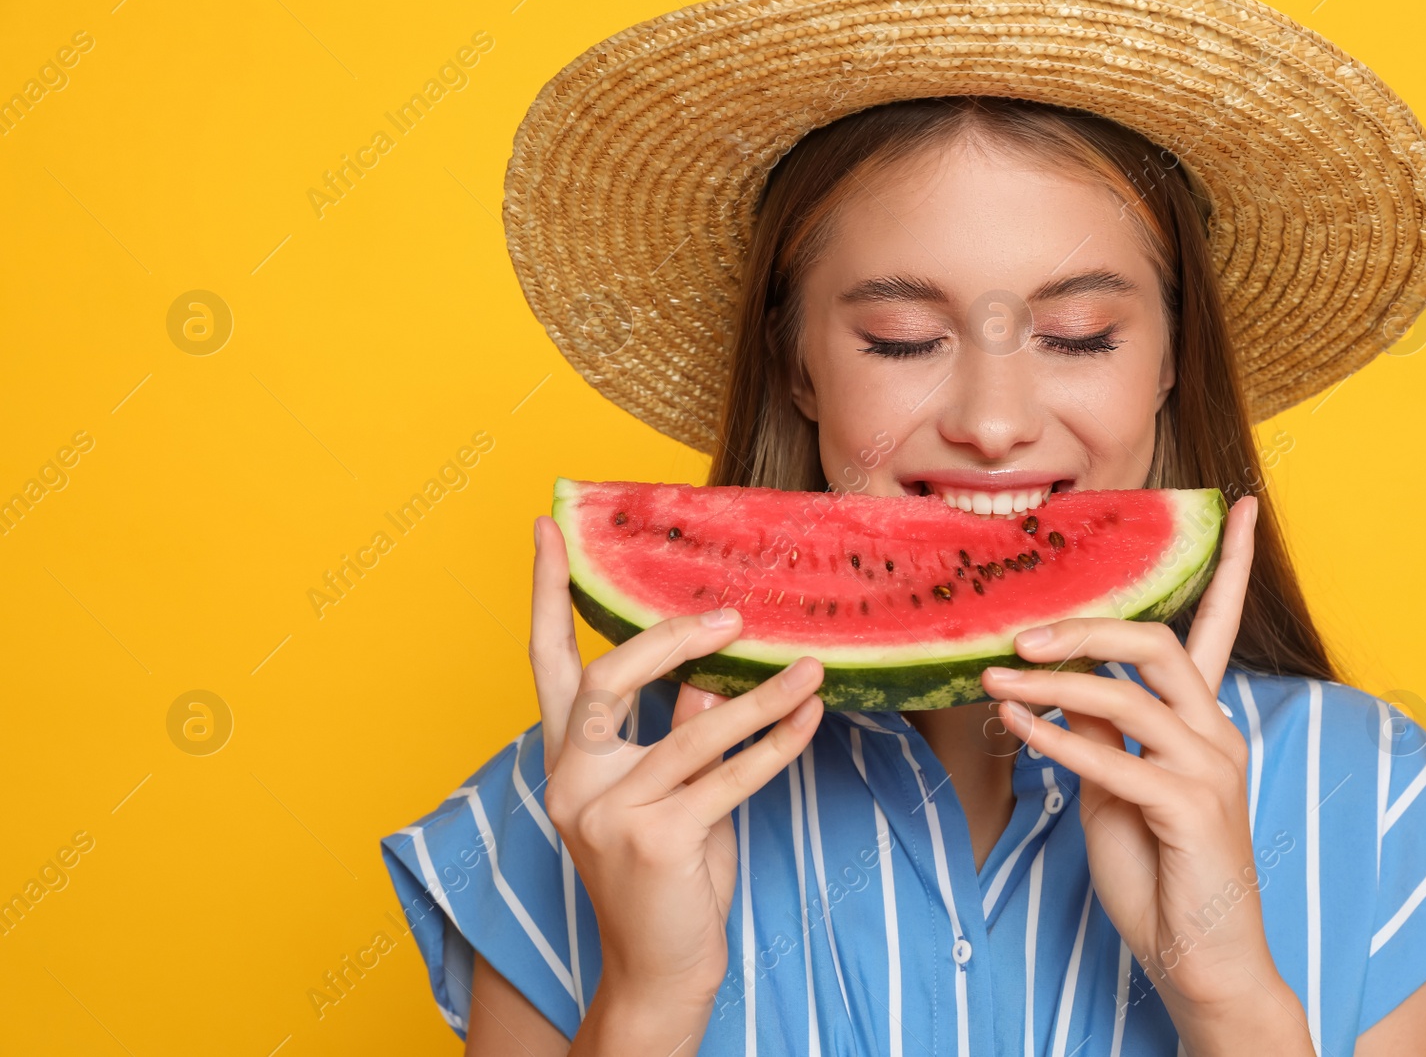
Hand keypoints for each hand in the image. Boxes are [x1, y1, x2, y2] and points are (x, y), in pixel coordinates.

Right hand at [529, 515, 824, 1003]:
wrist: (661, 968)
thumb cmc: (669, 872)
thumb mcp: (671, 788)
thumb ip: (680, 726)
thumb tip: (713, 662)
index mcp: (567, 758)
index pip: (547, 660)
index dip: (545, 592)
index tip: (547, 526)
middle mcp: (572, 780)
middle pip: (609, 679)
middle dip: (670, 638)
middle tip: (731, 616)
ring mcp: (607, 813)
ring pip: (690, 730)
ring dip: (761, 695)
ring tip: (811, 667)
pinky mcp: (654, 841)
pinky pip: (728, 778)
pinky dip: (777, 746)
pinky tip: (810, 719)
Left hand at [983, 496, 1310, 1049]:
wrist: (1202, 961)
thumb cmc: (1158, 872)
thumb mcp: (1115, 788)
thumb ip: (1099, 730)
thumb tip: (1057, 681)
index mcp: (1204, 722)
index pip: (1217, 626)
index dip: (1229, 564)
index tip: (1237, 505)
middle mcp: (1218, 734)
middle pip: (1155, 642)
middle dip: (1083, 624)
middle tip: (1019, 632)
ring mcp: (1211, 770)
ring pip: (1130, 693)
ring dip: (1053, 680)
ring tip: (995, 678)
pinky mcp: (1191, 810)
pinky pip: (1113, 758)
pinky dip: (1057, 739)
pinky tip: (1017, 727)